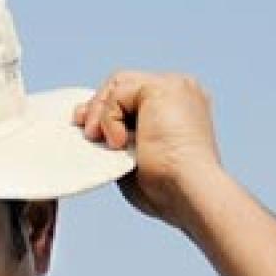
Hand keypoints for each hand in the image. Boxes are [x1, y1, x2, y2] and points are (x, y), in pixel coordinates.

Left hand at [73, 71, 222, 229]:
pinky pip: (118, 93)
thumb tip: (90, 129)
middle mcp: (180, 90)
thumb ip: (116, 139)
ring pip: (118, 84)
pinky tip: (119, 142)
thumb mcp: (134, 159)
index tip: (90, 131)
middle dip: (98, 106)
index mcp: (180, 107)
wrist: (188, 191)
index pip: (134, 96)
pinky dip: (109, 118)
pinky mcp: (161, 88)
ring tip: (104, 143)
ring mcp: (173, 86)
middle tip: (88, 133)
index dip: (108, 110)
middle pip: (124, 84)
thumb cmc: (167, 189)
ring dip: (101, 113)